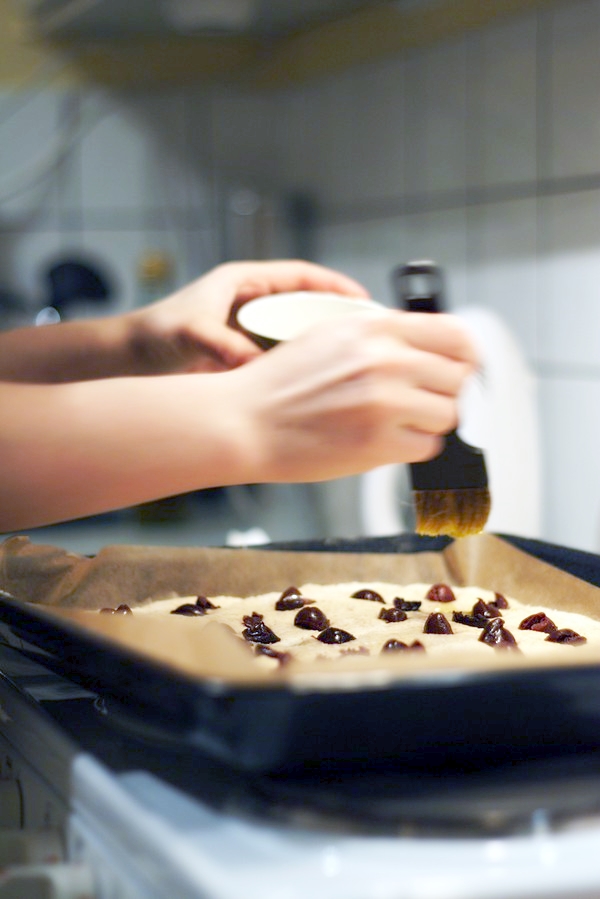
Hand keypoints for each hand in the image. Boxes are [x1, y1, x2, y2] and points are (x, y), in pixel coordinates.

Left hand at [129, 259, 368, 373]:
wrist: (126, 362)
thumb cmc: (154, 336)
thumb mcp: (190, 334)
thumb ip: (222, 346)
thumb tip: (255, 365)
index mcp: (243, 282)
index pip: (302, 277)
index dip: (335, 286)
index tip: (363, 301)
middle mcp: (249, 303)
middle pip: (305, 307)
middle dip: (336, 319)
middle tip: (367, 338)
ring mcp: (247, 331)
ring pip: (294, 335)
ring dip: (318, 348)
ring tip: (350, 364)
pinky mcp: (242, 357)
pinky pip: (279, 360)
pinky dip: (297, 370)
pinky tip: (315, 386)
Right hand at [231, 309, 477, 481]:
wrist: (244, 422)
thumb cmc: (279, 384)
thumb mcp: (330, 335)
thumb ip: (380, 335)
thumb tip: (426, 347)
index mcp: (375, 329)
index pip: (455, 334)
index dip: (466, 355)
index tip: (463, 368)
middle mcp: (385, 361)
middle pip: (459, 378)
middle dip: (445, 392)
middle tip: (422, 402)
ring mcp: (384, 404)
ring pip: (448, 415)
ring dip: (428, 422)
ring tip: (396, 424)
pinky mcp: (378, 444)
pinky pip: (427, 447)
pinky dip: (411, 447)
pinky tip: (383, 442)